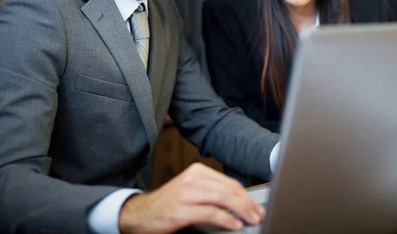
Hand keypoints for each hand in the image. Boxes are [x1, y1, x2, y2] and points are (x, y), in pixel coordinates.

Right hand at [118, 163, 264, 233]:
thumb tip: (239, 202)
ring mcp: (186, 194)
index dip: (246, 196)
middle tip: (257, 214)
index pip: (229, 182)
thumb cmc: (168, 204)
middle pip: (229, 189)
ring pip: (222, 198)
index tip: (256, 206)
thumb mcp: (191, 191)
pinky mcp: (181, 210)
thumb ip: (212, 192)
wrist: (140, 213)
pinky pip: (210, 213)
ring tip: (250, 219)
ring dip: (241, 211)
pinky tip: (234, 224)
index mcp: (197, 172)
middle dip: (247, 203)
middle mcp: (192, 179)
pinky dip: (226, 219)